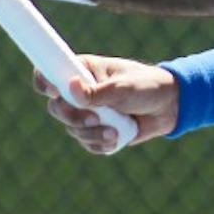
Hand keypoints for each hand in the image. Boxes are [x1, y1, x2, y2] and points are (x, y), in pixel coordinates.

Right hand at [37, 55, 178, 152]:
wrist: (169, 106)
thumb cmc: (146, 86)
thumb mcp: (122, 88)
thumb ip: (96, 92)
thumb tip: (70, 87)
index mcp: (81, 70)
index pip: (49, 73)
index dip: (44, 82)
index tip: (53, 91)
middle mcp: (79, 91)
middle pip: (56, 108)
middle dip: (72, 117)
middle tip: (93, 118)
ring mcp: (87, 112)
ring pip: (72, 129)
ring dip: (91, 134)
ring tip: (114, 131)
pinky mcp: (96, 130)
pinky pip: (87, 143)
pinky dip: (100, 144)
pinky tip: (116, 138)